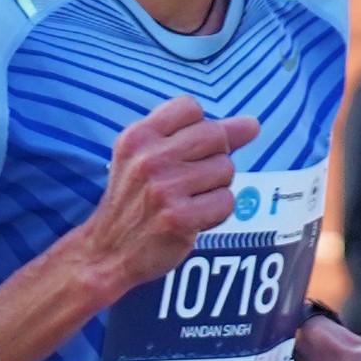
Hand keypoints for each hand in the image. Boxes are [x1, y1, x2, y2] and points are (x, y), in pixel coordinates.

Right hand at [79, 97, 262, 296]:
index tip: (183, 153)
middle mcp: (148, 158)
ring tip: (189, 201)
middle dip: (214, 157)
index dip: (198, 129)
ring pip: (225, 169)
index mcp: (137, 137)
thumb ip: (200, 136)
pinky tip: (193, 219)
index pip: (190, 108)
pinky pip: (226, 202)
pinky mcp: (178, 218)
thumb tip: (253, 124)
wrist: (107, 252)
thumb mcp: (151, 158)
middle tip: (190, 181)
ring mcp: (162, 188)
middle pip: (215, 136)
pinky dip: (216, 213)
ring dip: (216, 188)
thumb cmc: (136, 200)